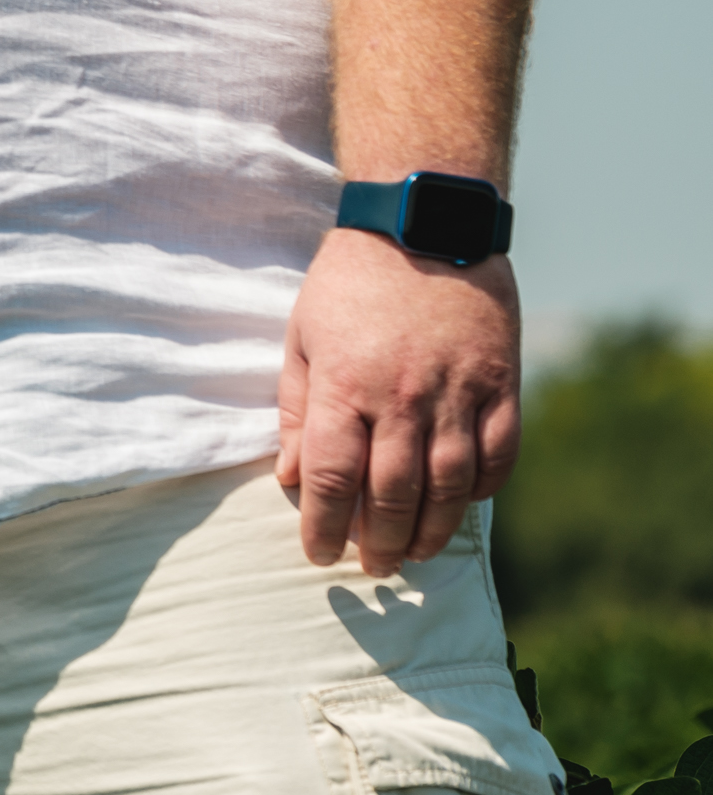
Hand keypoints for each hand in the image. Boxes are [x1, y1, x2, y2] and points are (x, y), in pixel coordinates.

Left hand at [280, 227, 520, 572]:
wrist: (423, 227)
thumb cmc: (349, 283)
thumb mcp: (303, 338)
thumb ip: (299, 411)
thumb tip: (293, 479)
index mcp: (346, 386)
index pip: (332, 478)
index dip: (325, 526)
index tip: (320, 554)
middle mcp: (403, 398)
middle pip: (394, 494)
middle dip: (381, 542)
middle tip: (373, 567)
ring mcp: (458, 394)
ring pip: (450, 486)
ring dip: (434, 531)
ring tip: (416, 554)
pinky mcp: (502, 386)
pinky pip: (499, 455)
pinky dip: (483, 489)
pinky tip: (463, 504)